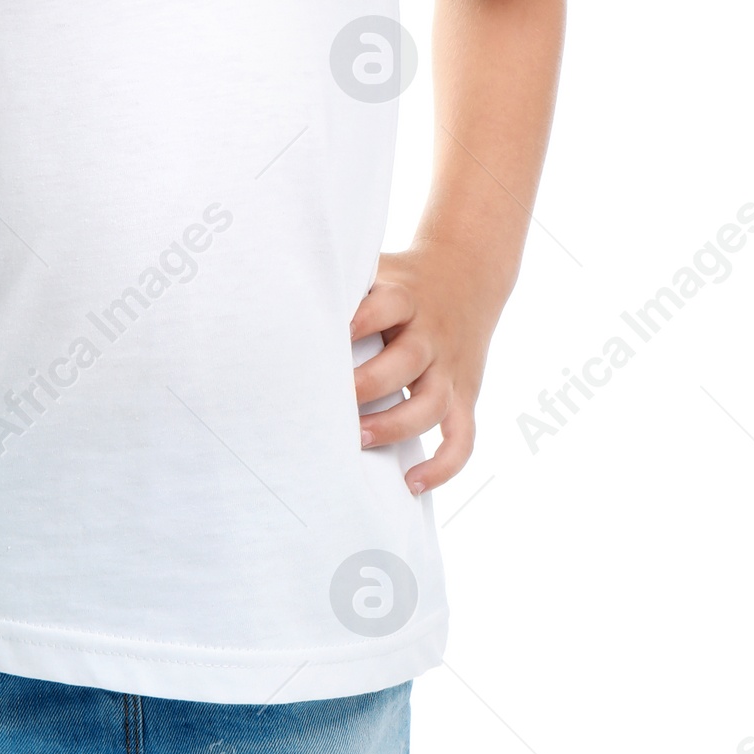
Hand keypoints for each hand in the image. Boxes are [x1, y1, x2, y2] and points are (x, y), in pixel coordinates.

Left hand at [350, 244, 500, 494]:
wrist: (469, 272)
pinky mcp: (465, 394)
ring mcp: (450, 367)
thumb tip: (284, 304)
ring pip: (432, 403)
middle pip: (407, 360)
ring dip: (395, 426)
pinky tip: (411, 483)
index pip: (386, 306)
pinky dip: (442, 465)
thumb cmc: (402, 280)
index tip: (327, 339)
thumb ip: (344, 287)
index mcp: (405, 297)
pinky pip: (462, 436)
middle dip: (369, 385)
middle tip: (329, 406)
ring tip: (357, 441)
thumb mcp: (378, 270)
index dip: (359, 322)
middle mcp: (431, 334)